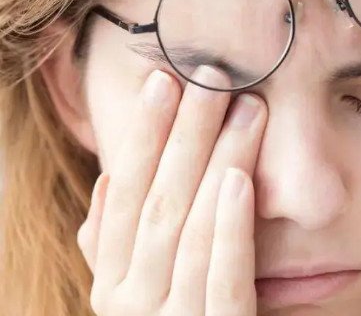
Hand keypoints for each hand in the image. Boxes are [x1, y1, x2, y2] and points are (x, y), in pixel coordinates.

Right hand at [76, 66, 266, 315]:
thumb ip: (123, 242)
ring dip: (215, 163)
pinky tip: (239, 181)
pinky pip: (221, 280)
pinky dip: (227, 228)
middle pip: (158, 201)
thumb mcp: (149, 284)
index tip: (165, 80)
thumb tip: (108, 180)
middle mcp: (129, 302)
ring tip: (243, 109)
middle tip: (212, 76)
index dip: (143, 135)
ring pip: (188, 230)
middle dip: (184, 135)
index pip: (125, 193)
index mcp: (114, 281)